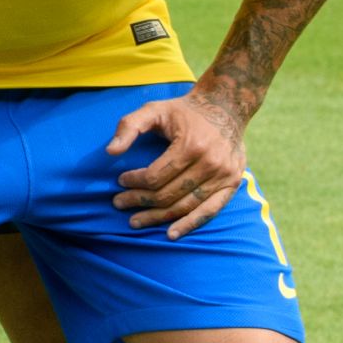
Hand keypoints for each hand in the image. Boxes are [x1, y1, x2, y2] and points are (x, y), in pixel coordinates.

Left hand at [109, 82, 253, 233]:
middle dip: (140, 201)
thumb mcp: (153, 109)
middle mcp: (210, 163)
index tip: (120, 181)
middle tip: (118, 204)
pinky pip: (211, 210)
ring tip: (135, 221)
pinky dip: (190, 224)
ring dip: (158, 217)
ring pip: (186, 205)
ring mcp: (224, 176)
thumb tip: (110, 152)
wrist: (226, 108)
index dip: (134, 182)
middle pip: (169, 194)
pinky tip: (171, 234)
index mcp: (191, 145)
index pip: (156, 176)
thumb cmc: (183, 111)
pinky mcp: (233, 183)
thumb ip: (129, 126)